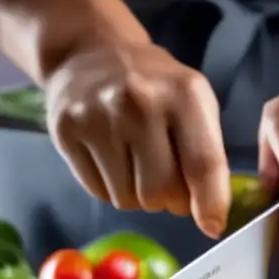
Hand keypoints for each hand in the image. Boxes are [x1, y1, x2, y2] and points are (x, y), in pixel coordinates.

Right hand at [44, 39, 231, 238]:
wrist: (91, 52)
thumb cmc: (154, 86)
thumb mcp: (194, 103)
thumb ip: (207, 154)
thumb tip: (210, 216)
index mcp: (184, 94)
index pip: (202, 163)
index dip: (210, 203)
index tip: (212, 226)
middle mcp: (139, 102)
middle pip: (160, 191)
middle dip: (169, 201)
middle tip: (167, 185)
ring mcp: (98, 116)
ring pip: (127, 198)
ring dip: (137, 196)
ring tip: (136, 165)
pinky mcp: (66, 130)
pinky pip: (98, 192)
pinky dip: (110, 188)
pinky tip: (111, 160)